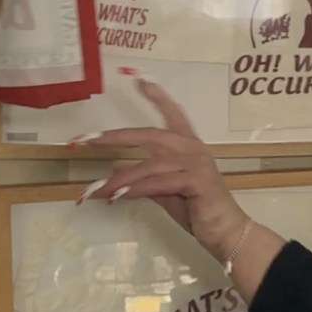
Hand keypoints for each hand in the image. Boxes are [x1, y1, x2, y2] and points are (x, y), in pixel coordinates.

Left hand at [71, 71, 249, 262]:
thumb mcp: (164, 191)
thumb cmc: (198, 210)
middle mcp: (193, 149)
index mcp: (188, 146)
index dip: (158, 97)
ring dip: (119, 179)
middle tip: (87, 139)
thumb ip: (142, 177)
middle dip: (116, 137)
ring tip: (95, 190)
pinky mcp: (197, 181)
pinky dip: (135, 189)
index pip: (173, 115)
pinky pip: (157, 183)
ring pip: (149, 165)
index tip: (140, 79)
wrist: (225, 231)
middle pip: (151, 135)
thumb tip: (114, 167)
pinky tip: (117, 197)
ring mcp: (196, 163)